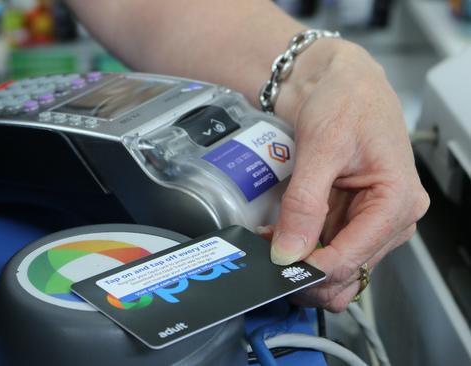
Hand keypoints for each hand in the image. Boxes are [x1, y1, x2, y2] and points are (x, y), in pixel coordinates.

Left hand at [267, 39, 429, 311]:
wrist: (337, 80)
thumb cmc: (346, 99)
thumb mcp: (322, 148)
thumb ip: (305, 203)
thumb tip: (289, 251)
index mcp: (398, 200)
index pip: (352, 257)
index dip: (312, 269)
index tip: (276, 267)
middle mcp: (391, 217)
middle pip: (347, 270)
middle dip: (305, 269)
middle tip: (266, 257)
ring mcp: (371, 220)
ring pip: (335, 266)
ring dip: (300, 261)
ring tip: (268, 242)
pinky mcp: (351, 217)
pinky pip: (326, 248)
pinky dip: (300, 249)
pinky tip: (277, 235)